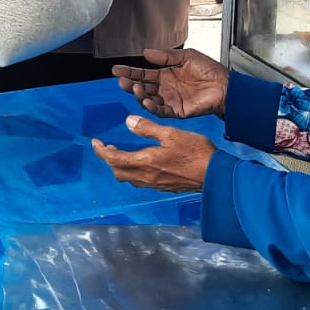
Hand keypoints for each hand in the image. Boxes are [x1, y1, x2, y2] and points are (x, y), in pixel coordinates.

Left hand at [92, 116, 216, 193]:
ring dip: (120, 167)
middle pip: (118, 172)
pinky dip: (133, 172)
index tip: (95, 142)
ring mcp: (155, 184)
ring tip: (122, 153)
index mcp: (145, 162)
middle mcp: (146, 177)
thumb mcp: (171, 134)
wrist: (214, 175)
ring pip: (129, 179)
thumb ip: (147, 128)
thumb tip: (128, 122)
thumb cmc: (194, 152)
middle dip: (109, 160)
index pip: (113, 159)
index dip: (101, 151)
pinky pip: (141, 182)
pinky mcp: (164, 187)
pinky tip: (141, 163)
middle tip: (108, 147)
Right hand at [114, 49, 228, 119]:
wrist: (225, 85)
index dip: (130, 72)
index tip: (116, 70)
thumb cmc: (209, 70)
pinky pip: (161, 111)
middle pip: (142, 87)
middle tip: (120, 81)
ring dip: (139, 95)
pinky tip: (145, 100)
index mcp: (166, 75)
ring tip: (134, 88)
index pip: (143, 74)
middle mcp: (165, 88)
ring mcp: (170, 100)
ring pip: (148, 100)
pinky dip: (152, 107)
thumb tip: (145, 53)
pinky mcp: (177, 111)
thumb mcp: (186, 57)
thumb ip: (166, 56)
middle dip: (129, 84)